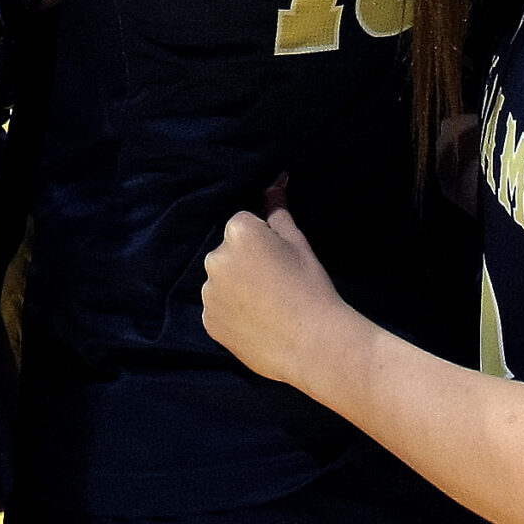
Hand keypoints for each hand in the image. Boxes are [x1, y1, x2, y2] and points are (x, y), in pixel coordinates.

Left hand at [201, 189, 345, 389]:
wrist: (314, 344)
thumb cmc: (310, 287)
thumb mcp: (297, 242)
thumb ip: (277, 209)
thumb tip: (275, 179)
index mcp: (238, 232)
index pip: (243, 224)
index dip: (264, 241)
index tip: (281, 260)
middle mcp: (215, 258)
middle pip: (228, 251)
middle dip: (245, 262)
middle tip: (276, 283)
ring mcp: (209, 292)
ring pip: (221, 280)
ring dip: (236, 287)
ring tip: (268, 305)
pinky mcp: (209, 322)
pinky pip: (217, 308)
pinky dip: (232, 313)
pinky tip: (257, 321)